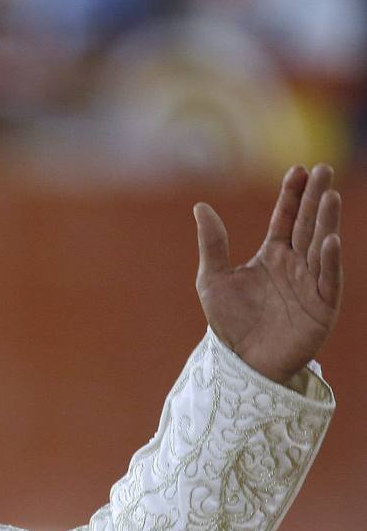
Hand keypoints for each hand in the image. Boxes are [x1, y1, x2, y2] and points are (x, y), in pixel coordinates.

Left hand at [194, 164, 343, 383]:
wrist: (242, 362)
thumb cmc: (229, 322)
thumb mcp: (212, 280)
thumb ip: (212, 244)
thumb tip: (200, 206)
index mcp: (273, 255)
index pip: (286, 218)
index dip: (292, 195)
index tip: (297, 169)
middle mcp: (296, 265)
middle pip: (308, 224)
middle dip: (315, 197)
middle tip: (323, 169)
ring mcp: (311, 283)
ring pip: (321, 246)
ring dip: (326, 221)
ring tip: (329, 196)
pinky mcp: (321, 306)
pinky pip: (328, 279)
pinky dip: (330, 260)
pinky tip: (330, 239)